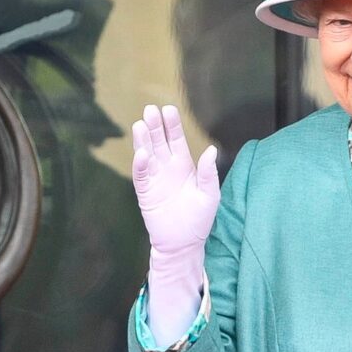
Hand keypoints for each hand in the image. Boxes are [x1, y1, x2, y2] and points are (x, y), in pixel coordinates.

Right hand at [132, 105, 219, 255]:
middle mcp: (167, 168)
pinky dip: (140, 165)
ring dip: (143, 140)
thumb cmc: (199, 219)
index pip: (176, 140)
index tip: (168, 109)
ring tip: (140, 124)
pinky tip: (141, 154)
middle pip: (159, 142)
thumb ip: (209, 173)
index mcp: (184, 166)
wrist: (183, 243)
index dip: (172, 125)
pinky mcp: (145, 193)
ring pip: (146, 155)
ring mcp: (154, 179)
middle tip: (150, 109)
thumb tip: (211, 150)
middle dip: (155, 126)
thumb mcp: (210, 195)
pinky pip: (141, 176)